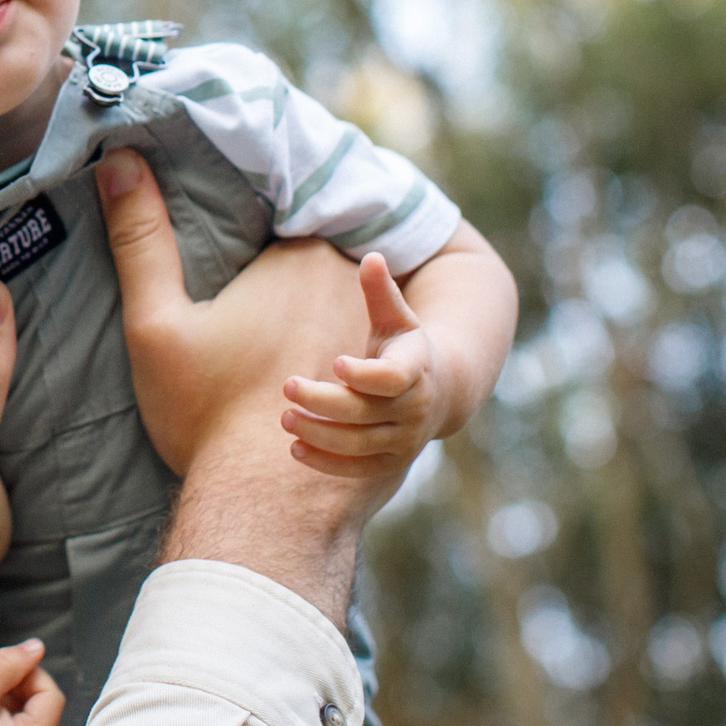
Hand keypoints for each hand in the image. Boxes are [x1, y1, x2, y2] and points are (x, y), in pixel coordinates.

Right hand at [96, 147, 371, 475]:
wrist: (266, 504)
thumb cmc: (204, 412)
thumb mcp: (156, 321)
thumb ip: (140, 236)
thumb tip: (119, 158)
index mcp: (300, 257)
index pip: (286, 220)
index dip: (260, 239)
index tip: (238, 265)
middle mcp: (353, 286)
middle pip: (320, 258)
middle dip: (294, 273)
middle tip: (253, 306)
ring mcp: (383, 335)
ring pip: (350, 306)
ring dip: (327, 316)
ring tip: (281, 344)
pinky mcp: (398, 383)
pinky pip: (382, 351)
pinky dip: (363, 355)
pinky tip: (327, 374)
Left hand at [280, 254, 450, 478]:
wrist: (440, 392)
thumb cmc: (405, 347)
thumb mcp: (398, 318)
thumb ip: (381, 292)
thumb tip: (372, 256)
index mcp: (416, 370)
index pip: (392, 378)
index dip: (366, 374)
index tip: (335, 363)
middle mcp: (413, 409)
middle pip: (363, 412)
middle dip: (323, 401)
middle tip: (286, 386)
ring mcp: (404, 441)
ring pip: (357, 443)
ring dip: (319, 433)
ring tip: (285, 417)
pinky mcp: (390, 463)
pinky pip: (357, 469)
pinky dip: (326, 463)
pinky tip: (295, 448)